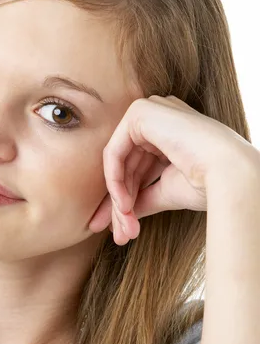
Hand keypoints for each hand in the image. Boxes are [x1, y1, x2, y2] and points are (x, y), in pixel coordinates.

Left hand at [89, 94, 257, 243]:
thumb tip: (120, 216)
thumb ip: (142, 198)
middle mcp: (159, 116)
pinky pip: (114, 152)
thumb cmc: (208, 182)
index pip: (139, 164)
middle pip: (127, 164)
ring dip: (118, 198)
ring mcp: (150, 110)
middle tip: (119, 234)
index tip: (122, 227)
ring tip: (123, 227)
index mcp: (169, 130)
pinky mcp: (140, 113)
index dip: (128, 196)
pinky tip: (123, 206)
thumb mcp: (167, 191)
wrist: (229, 174)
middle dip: (120, 202)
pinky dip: (115, 181)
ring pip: (118, 161)